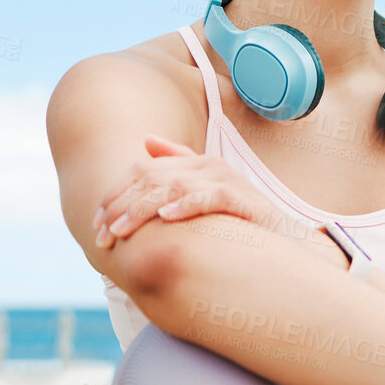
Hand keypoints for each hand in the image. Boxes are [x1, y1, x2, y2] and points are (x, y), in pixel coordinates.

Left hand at [93, 136, 280, 247]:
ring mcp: (228, 181)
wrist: (288, 242)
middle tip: (103, 233)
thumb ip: (177, 169)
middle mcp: (208, 167)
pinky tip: (168, 218)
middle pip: (153, 177)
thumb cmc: (240, 222)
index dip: (115, 195)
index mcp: (194, 165)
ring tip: (123, 230)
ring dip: (144, 209)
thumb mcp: (204, 196)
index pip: (143, 170)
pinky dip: (187, 206)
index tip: (96, 223)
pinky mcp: (245, 200)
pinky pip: (211, 197)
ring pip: (175, 186)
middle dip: (122, 205)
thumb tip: (146, 142)